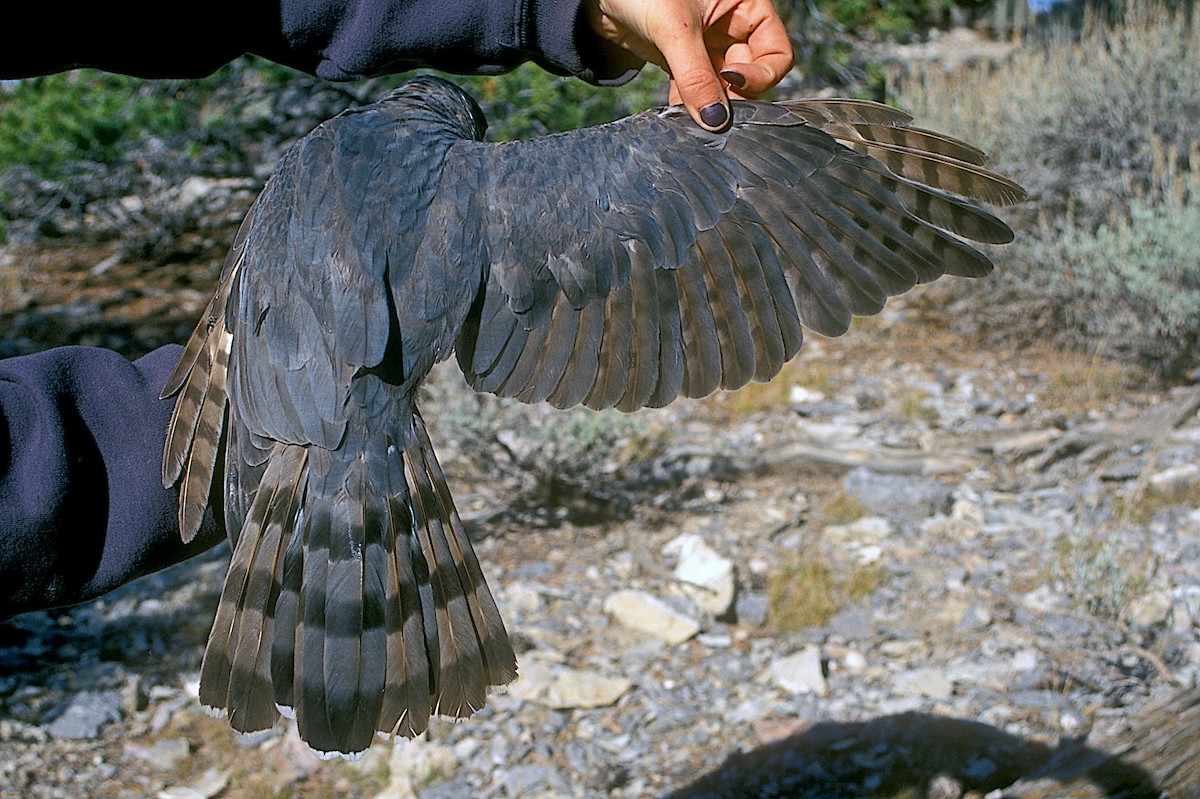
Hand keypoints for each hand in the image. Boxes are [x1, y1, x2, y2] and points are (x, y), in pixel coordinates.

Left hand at [585, 0, 792, 131]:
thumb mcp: (675, 30)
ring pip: (722, 86)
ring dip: (708, 103)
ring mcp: (708, 44)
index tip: (731, 82)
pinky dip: (689, 102)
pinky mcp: (684, 59)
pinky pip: (697, 88)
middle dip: (731, 96)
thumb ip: (697, 77)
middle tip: (710, 114)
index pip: (777, 53)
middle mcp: (732, 25)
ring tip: (690, 117)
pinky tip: (678, 112)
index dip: (760, 74)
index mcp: (746, 6)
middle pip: (750, 74)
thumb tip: (716, 121)